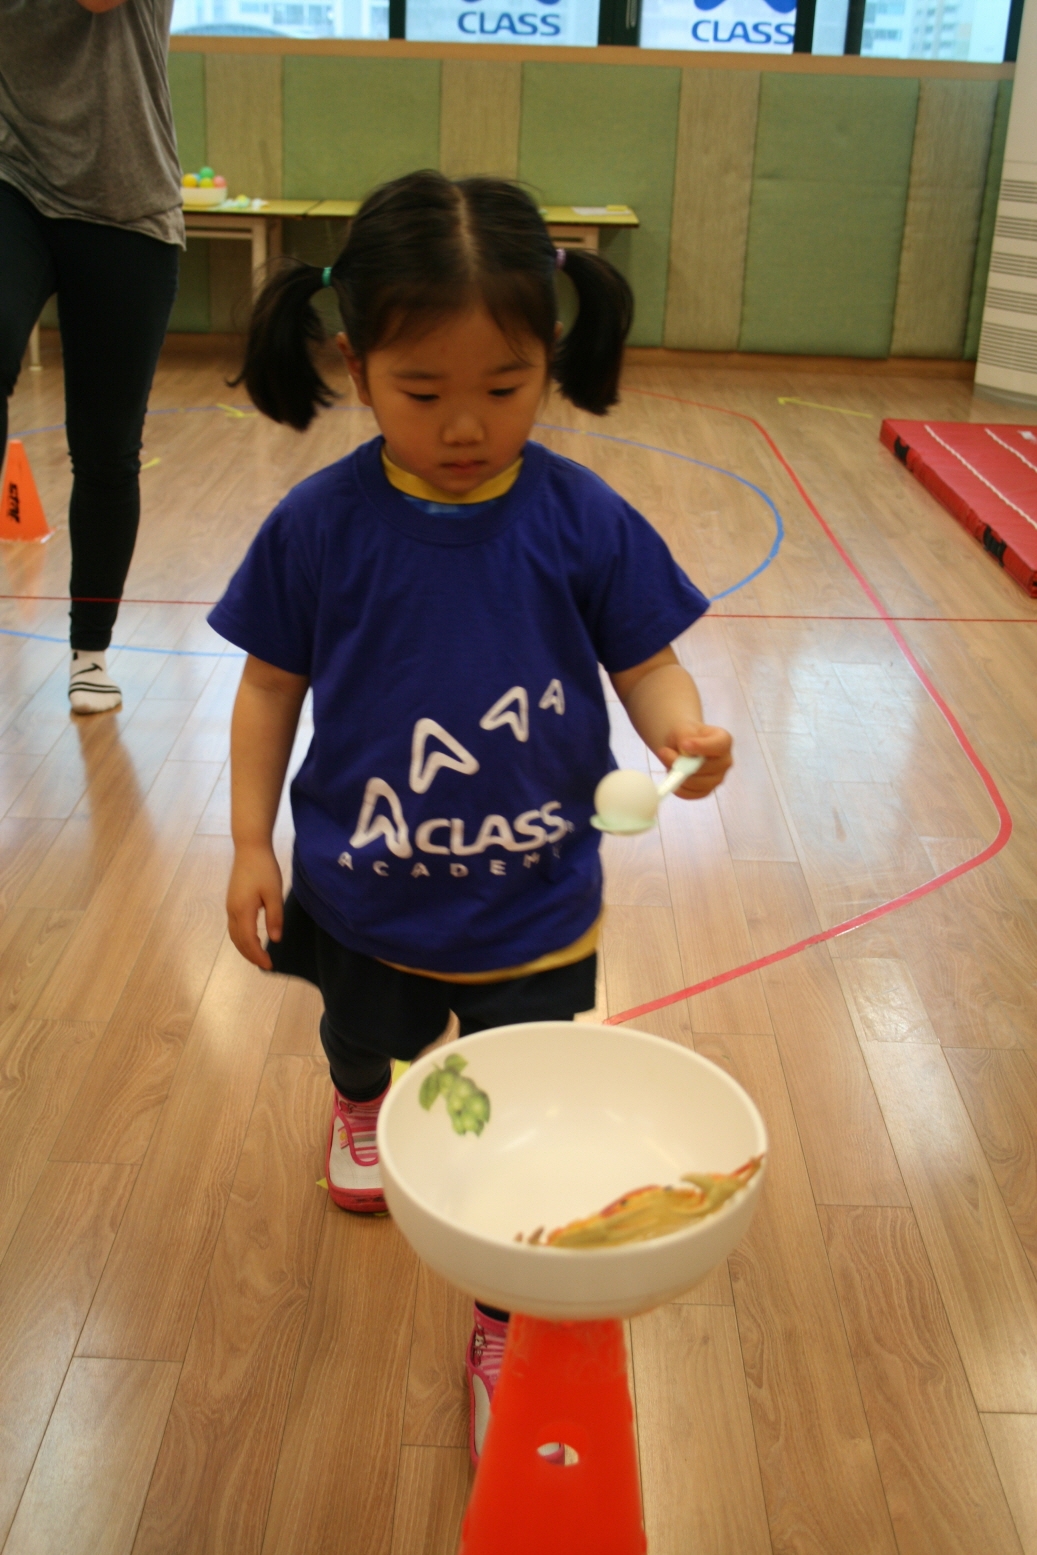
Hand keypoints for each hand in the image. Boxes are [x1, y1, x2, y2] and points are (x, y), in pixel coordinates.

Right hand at [227, 843, 283, 968]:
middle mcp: (232, 911)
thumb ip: (274, 917)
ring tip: (258, 956)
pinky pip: (234, 927)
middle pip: (238, 941)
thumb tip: (275, 939)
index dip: (258, 955)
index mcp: (243, 910)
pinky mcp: (232, 902)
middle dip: (251, 955)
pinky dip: (242, 938)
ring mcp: (230, 906)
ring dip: (244, 948)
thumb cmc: (264, 869)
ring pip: (234, 935)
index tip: (270, 965)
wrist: (250, 848)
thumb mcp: (274, 893)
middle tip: (265, 965)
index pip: (249, 941)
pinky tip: (252, 938)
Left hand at [658, 725, 732, 798]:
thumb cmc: (685, 735)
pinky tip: (671, 777)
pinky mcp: (706, 791)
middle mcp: (725, 761)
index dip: (702, 747)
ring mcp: (717, 778)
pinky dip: (678, 787)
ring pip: (698, 783)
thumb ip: (684, 737)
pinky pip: (692, 794)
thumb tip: (684, 752)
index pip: (719, 746)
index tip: (684, 745)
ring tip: (668, 763)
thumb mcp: (683, 729)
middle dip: (683, 762)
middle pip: (707, 767)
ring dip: (678, 774)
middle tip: (663, 752)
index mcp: (724, 741)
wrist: (682, 745)